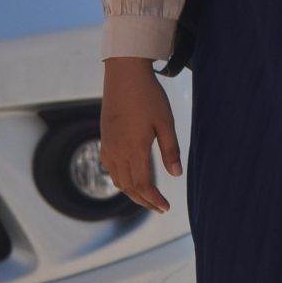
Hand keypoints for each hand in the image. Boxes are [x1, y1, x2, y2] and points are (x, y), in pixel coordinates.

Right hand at [101, 57, 180, 213]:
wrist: (124, 73)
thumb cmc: (148, 95)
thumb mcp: (165, 122)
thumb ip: (170, 150)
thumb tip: (176, 175)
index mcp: (134, 148)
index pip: (143, 185)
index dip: (154, 199)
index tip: (165, 207)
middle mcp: (118, 150)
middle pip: (128, 187)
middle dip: (144, 201)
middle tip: (158, 208)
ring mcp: (108, 144)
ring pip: (117, 179)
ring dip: (131, 192)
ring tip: (146, 197)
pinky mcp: (105, 137)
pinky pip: (109, 167)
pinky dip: (120, 179)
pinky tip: (128, 177)